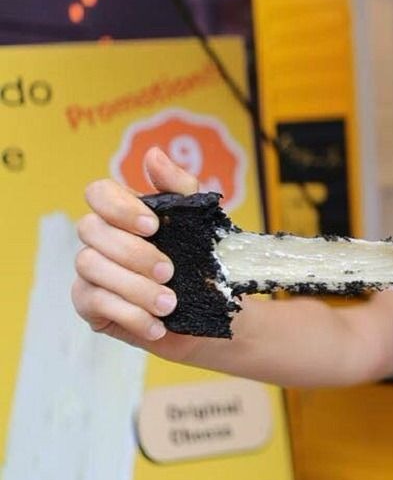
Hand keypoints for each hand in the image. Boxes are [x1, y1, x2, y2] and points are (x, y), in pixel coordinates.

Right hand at [72, 147, 203, 360]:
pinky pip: (94, 304)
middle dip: (133, 253)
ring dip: (134, 287)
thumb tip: (153, 155)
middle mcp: (101, 239)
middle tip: (170, 272)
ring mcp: (91, 272)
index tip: (153, 226)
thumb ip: (180, 187)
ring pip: (90, 267)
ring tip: (170, 303)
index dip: (119, 207)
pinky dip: (130, 315)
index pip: (98, 193)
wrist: (215, 312)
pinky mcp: (91, 306)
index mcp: (123, 213)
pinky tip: (157, 324)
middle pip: (91, 231)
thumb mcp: (201, 221)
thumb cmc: (204, 262)